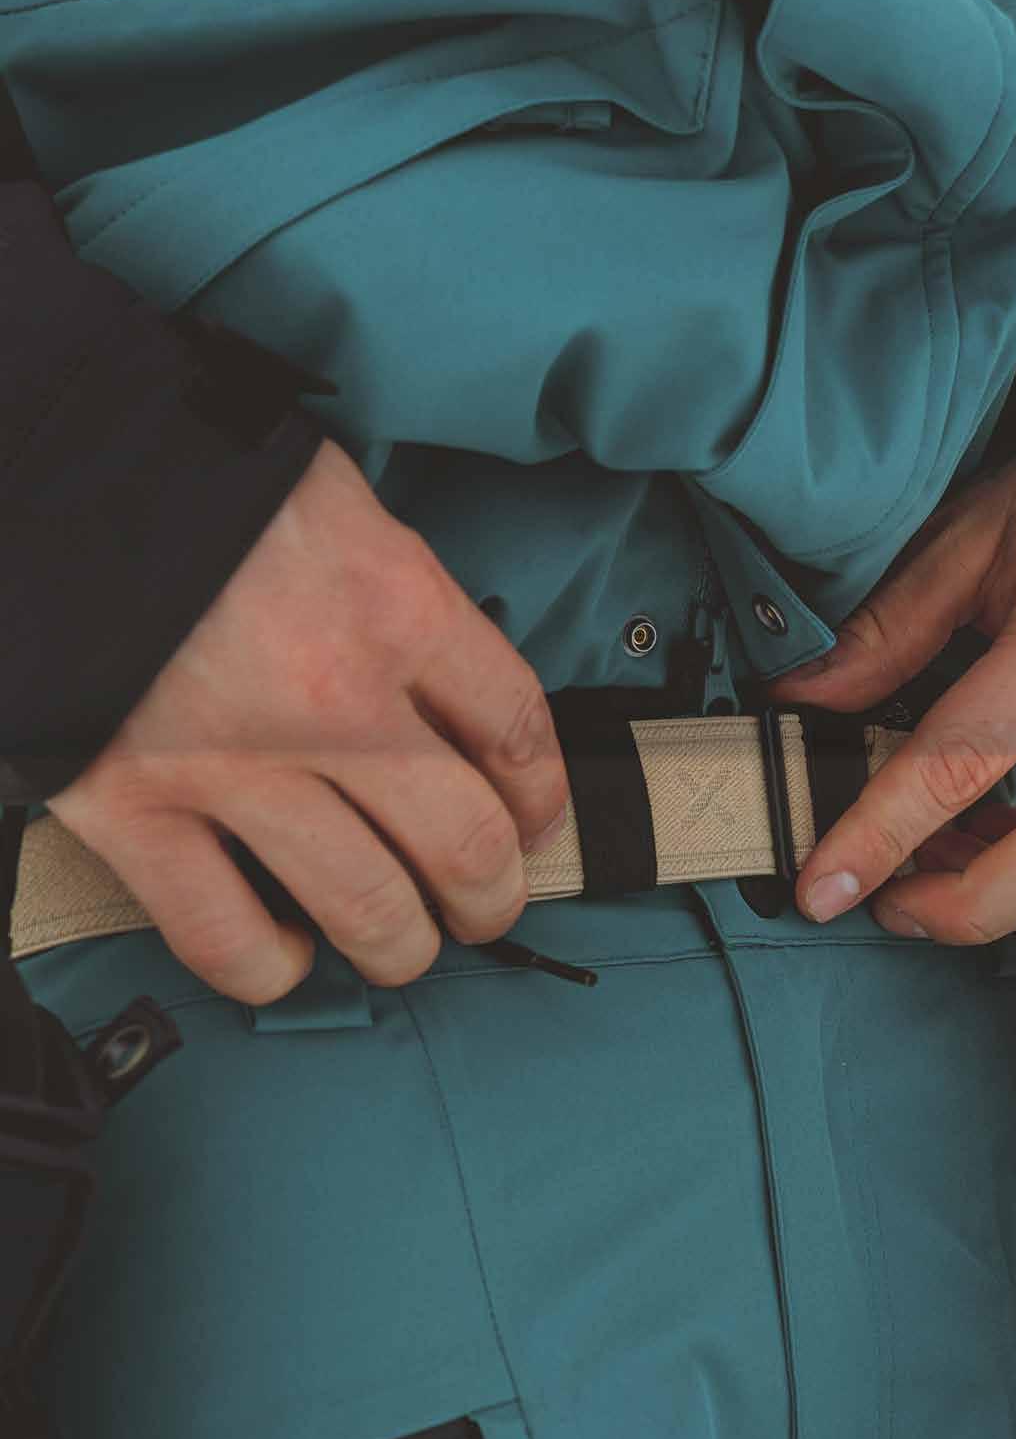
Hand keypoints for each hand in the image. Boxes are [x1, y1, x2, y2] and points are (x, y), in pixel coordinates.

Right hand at [48, 440, 569, 1002]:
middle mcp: (335, 698)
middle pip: (466, 841)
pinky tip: (288, 951)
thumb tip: (441, 683)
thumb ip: (396, 592)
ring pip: (368, 908)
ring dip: (404, 947)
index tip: (536, 820)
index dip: (543, 793)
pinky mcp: (135, 808)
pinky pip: (224, 935)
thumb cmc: (192, 479)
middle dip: (492, 895)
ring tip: (403, 945)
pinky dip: (271, 965)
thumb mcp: (332, 500)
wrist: (44, 472)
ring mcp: (234, 764)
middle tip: (486, 906)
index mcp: (394, 603)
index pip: (515, 727)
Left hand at [767, 445, 1015, 941]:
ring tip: (939, 865)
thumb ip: (887, 631)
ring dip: (1012, 895)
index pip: (959, 763)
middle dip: (959, 906)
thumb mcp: (968, 540)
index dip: (881, 834)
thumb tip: (803, 700)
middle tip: (886, 901)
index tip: (824, 884)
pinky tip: (1002, 840)